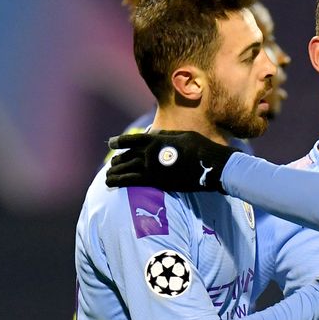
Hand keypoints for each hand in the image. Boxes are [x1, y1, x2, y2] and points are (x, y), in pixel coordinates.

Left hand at [105, 130, 237, 192]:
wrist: (211, 165)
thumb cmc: (201, 148)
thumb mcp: (183, 135)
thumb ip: (166, 136)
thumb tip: (154, 134)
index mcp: (157, 140)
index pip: (132, 140)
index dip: (120, 142)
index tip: (111, 143)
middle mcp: (150, 153)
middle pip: (127, 156)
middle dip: (117, 161)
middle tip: (112, 165)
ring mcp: (152, 168)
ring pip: (126, 169)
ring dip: (114, 173)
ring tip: (107, 177)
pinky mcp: (156, 181)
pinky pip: (132, 181)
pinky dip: (119, 182)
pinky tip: (111, 184)